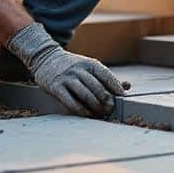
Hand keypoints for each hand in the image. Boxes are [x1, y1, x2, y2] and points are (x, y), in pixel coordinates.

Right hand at [6, 24, 122, 116]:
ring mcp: (67, 78)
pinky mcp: (56, 87)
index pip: (107, 76)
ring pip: (85, 95)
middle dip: (106, 100)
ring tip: (100, 113)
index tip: (121, 98)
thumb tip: (127, 86)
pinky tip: (87, 114)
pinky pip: (70, 101)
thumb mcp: (89, 67)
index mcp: (90, 64)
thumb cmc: (72, 67)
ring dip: (95, 106)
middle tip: (111, 109)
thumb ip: (107, 77)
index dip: (115, 88)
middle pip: (97, 87)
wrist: (46, 58)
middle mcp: (79, 70)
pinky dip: (80, 110)